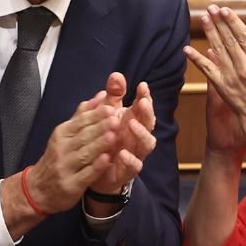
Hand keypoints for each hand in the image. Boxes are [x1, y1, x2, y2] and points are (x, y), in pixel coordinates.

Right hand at [26, 93, 124, 213]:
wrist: (39, 189)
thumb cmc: (58, 157)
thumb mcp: (66, 134)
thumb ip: (83, 115)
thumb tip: (101, 94)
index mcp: (62, 134)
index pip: (79, 122)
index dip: (95, 115)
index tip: (111, 107)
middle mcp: (61, 149)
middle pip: (83, 136)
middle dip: (100, 127)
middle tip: (116, 119)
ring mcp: (65, 168)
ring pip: (84, 154)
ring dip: (99, 145)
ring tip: (114, 136)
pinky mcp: (70, 185)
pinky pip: (85, 174)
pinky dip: (96, 167)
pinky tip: (107, 160)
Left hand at [88, 73, 155, 194]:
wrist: (96, 169)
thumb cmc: (106, 137)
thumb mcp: (107, 113)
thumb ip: (113, 95)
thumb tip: (116, 75)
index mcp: (135, 120)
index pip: (144, 106)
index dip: (145, 96)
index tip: (142, 86)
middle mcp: (138, 136)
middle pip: (149, 123)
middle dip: (147, 112)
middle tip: (141, 102)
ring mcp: (136, 152)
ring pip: (147, 144)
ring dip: (141, 133)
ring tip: (131, 124)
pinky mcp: (128, 170)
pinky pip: (134, 165)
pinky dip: (130, 160)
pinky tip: (122, 153)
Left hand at [184, 4, 245, 147]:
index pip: (244, 36)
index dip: (233, 22)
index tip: (225, 10)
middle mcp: (243, 65)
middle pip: (228, 39)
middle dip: (219, 22)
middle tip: (211, 7)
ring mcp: (230, 75)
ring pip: (217, 49)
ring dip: (209, 32)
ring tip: (203, 18)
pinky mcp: (220, 85)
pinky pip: (206, 69)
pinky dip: (196, 58)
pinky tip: (187, 48)